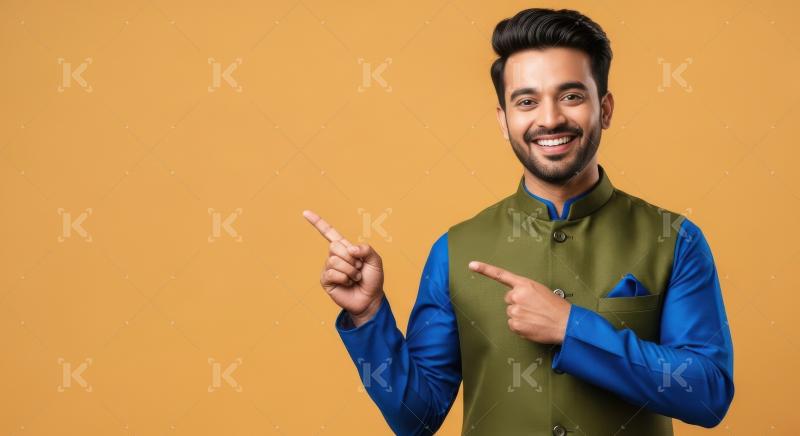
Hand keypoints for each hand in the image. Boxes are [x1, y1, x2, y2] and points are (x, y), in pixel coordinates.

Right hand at [303, 210, 384, 326]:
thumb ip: (366, 249)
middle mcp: (335, 256)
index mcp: (345, 248)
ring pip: (334, 260)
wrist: (370, 299)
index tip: (305, 212)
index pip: (329, 232)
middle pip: (334, 246)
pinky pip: (331, 273)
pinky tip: (347, 283)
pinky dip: (344, 278)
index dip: (317, 222)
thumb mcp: (375, 261)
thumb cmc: (372, 279)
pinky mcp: (326, 280)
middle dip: (351, 258)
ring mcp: (329, 268)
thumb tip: (349, 249)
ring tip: (355, 277)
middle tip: (358, 268)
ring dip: (350, 270)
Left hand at [468, 260, 570, 343]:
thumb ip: (526, 291)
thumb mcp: (541, 291)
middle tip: (533, 308)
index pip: (501, 275)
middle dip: (518, 303)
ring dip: (520, 315)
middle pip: (509, 299)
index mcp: (524, 284)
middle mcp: (517, 295)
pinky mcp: (515, 324)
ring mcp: (515, 310)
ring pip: (511, 313)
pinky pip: (513, 325)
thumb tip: (517, 298)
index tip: (472, 265)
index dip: (485, 269)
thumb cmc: (557, 307)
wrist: (565, 323)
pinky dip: (521, 326)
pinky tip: (533, 325)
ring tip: (536, 317)